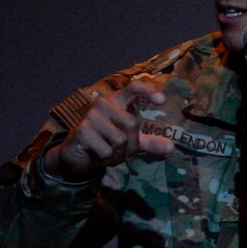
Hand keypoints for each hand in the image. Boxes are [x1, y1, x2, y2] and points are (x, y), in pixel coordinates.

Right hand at [46, 76, 174, 180]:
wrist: (75, 155)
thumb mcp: (129, 141)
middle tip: (125, 154)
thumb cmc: (104, 142)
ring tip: (109, 154)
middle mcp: (103, 104)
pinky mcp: (82, 130)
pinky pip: (106, 150)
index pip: (133, 87)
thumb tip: (171, 147)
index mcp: (117, 101)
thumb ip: (149, 142)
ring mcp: (91, 116)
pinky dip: (106, 160)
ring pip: (120, 140)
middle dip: (132, 146)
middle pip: (132, 124)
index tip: (162, 100)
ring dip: (118, 155)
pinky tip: (97, 156)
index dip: (148, 91)